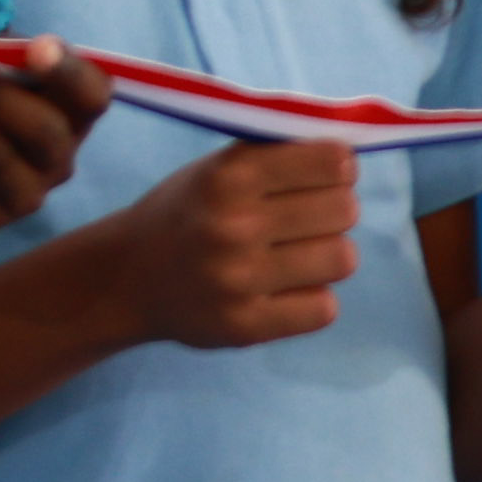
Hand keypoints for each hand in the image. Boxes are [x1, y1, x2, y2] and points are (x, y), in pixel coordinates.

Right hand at [97, 138, 363, 351]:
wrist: (125, 278)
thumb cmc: (188, 212)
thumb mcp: (219, 167)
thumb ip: (282, 156)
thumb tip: (356, 154)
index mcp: (230, 175)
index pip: (334, 162)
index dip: (339, 169)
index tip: (326, 177)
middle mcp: (233, 225)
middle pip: (345, 210)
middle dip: (335, 211)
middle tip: (308, 219)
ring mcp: (237, 280)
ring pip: (342, 259)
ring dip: (328, 255)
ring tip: (298, 254)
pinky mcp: (243, 327)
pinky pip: (324, 308)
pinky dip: (313, 299)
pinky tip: (285, 290)